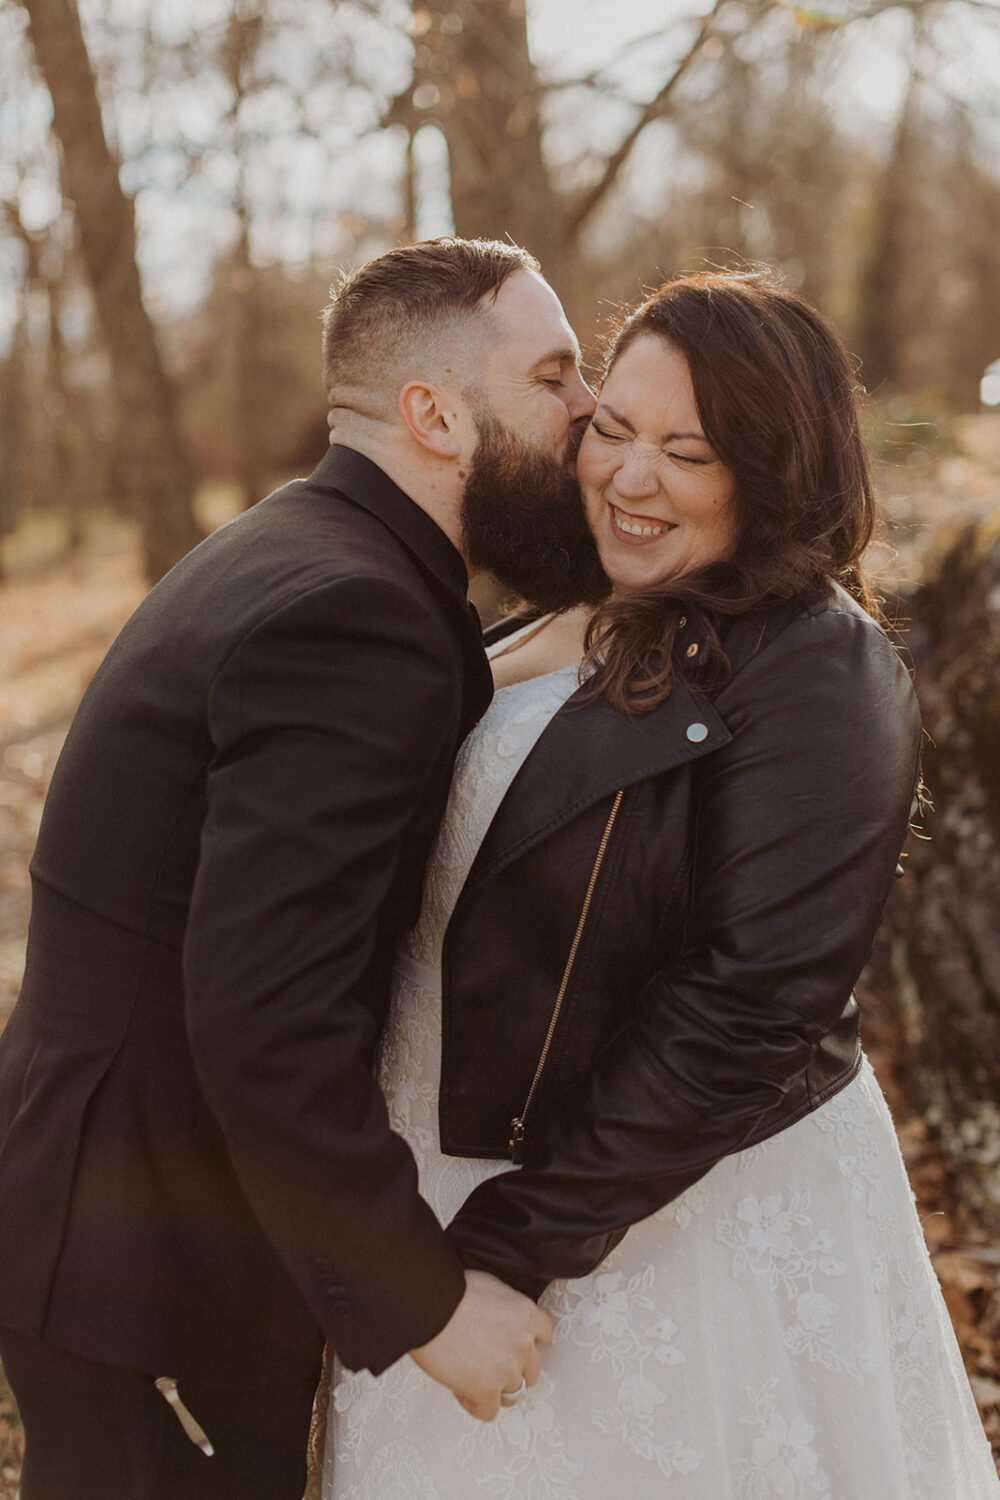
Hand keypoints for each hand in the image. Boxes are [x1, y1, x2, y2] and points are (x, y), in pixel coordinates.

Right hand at [409, 1269, 551, 1421]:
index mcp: (527, 1314)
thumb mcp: (490, 1286)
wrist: (428, 1305)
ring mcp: (508, 1369)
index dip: (526, 1343)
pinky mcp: (487, 1391)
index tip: (511, 1345)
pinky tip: (460, 1390)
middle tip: (488, 1364)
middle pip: (531, 1371)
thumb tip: (503, 1318)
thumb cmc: (452, 1291)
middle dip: (512, 1369)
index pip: (545, 1335)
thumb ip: (507, 1306)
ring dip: (495, 1389)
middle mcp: (524, 1343)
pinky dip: (475, 1405)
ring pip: (513, 1393)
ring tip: (472, 1378)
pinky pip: (489, 1412)